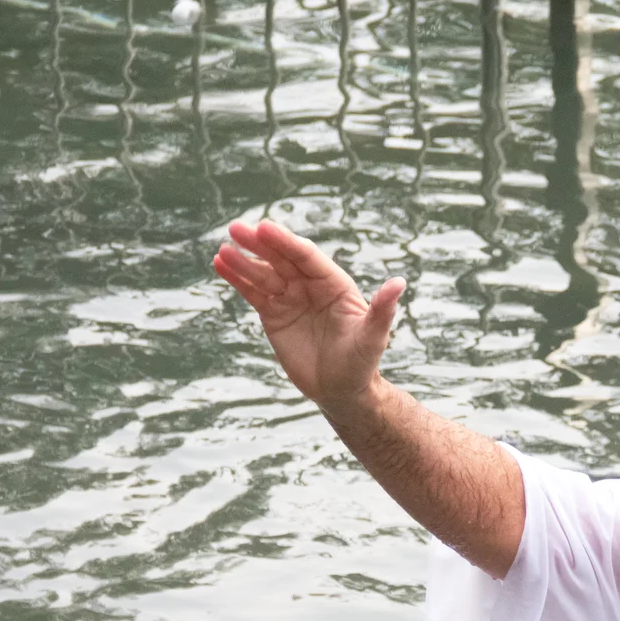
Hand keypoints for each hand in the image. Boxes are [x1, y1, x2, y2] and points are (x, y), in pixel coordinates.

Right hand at [212, 219, 404, 414]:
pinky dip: (237, 279)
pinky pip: (253, 292)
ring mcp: (290, 298)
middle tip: (236, 229)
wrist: (342, 391)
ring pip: (263, 274)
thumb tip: (399, 283)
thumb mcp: (372, 339)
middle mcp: (310, 286)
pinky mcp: (273, 314)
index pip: (307, 257)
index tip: (265, 229)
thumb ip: (382, 310)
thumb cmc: (362, 364)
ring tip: (222, 250)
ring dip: (243, 261)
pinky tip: (220, 264)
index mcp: (334, 284)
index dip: (286, 243)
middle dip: (259, 244)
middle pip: (281, 259)